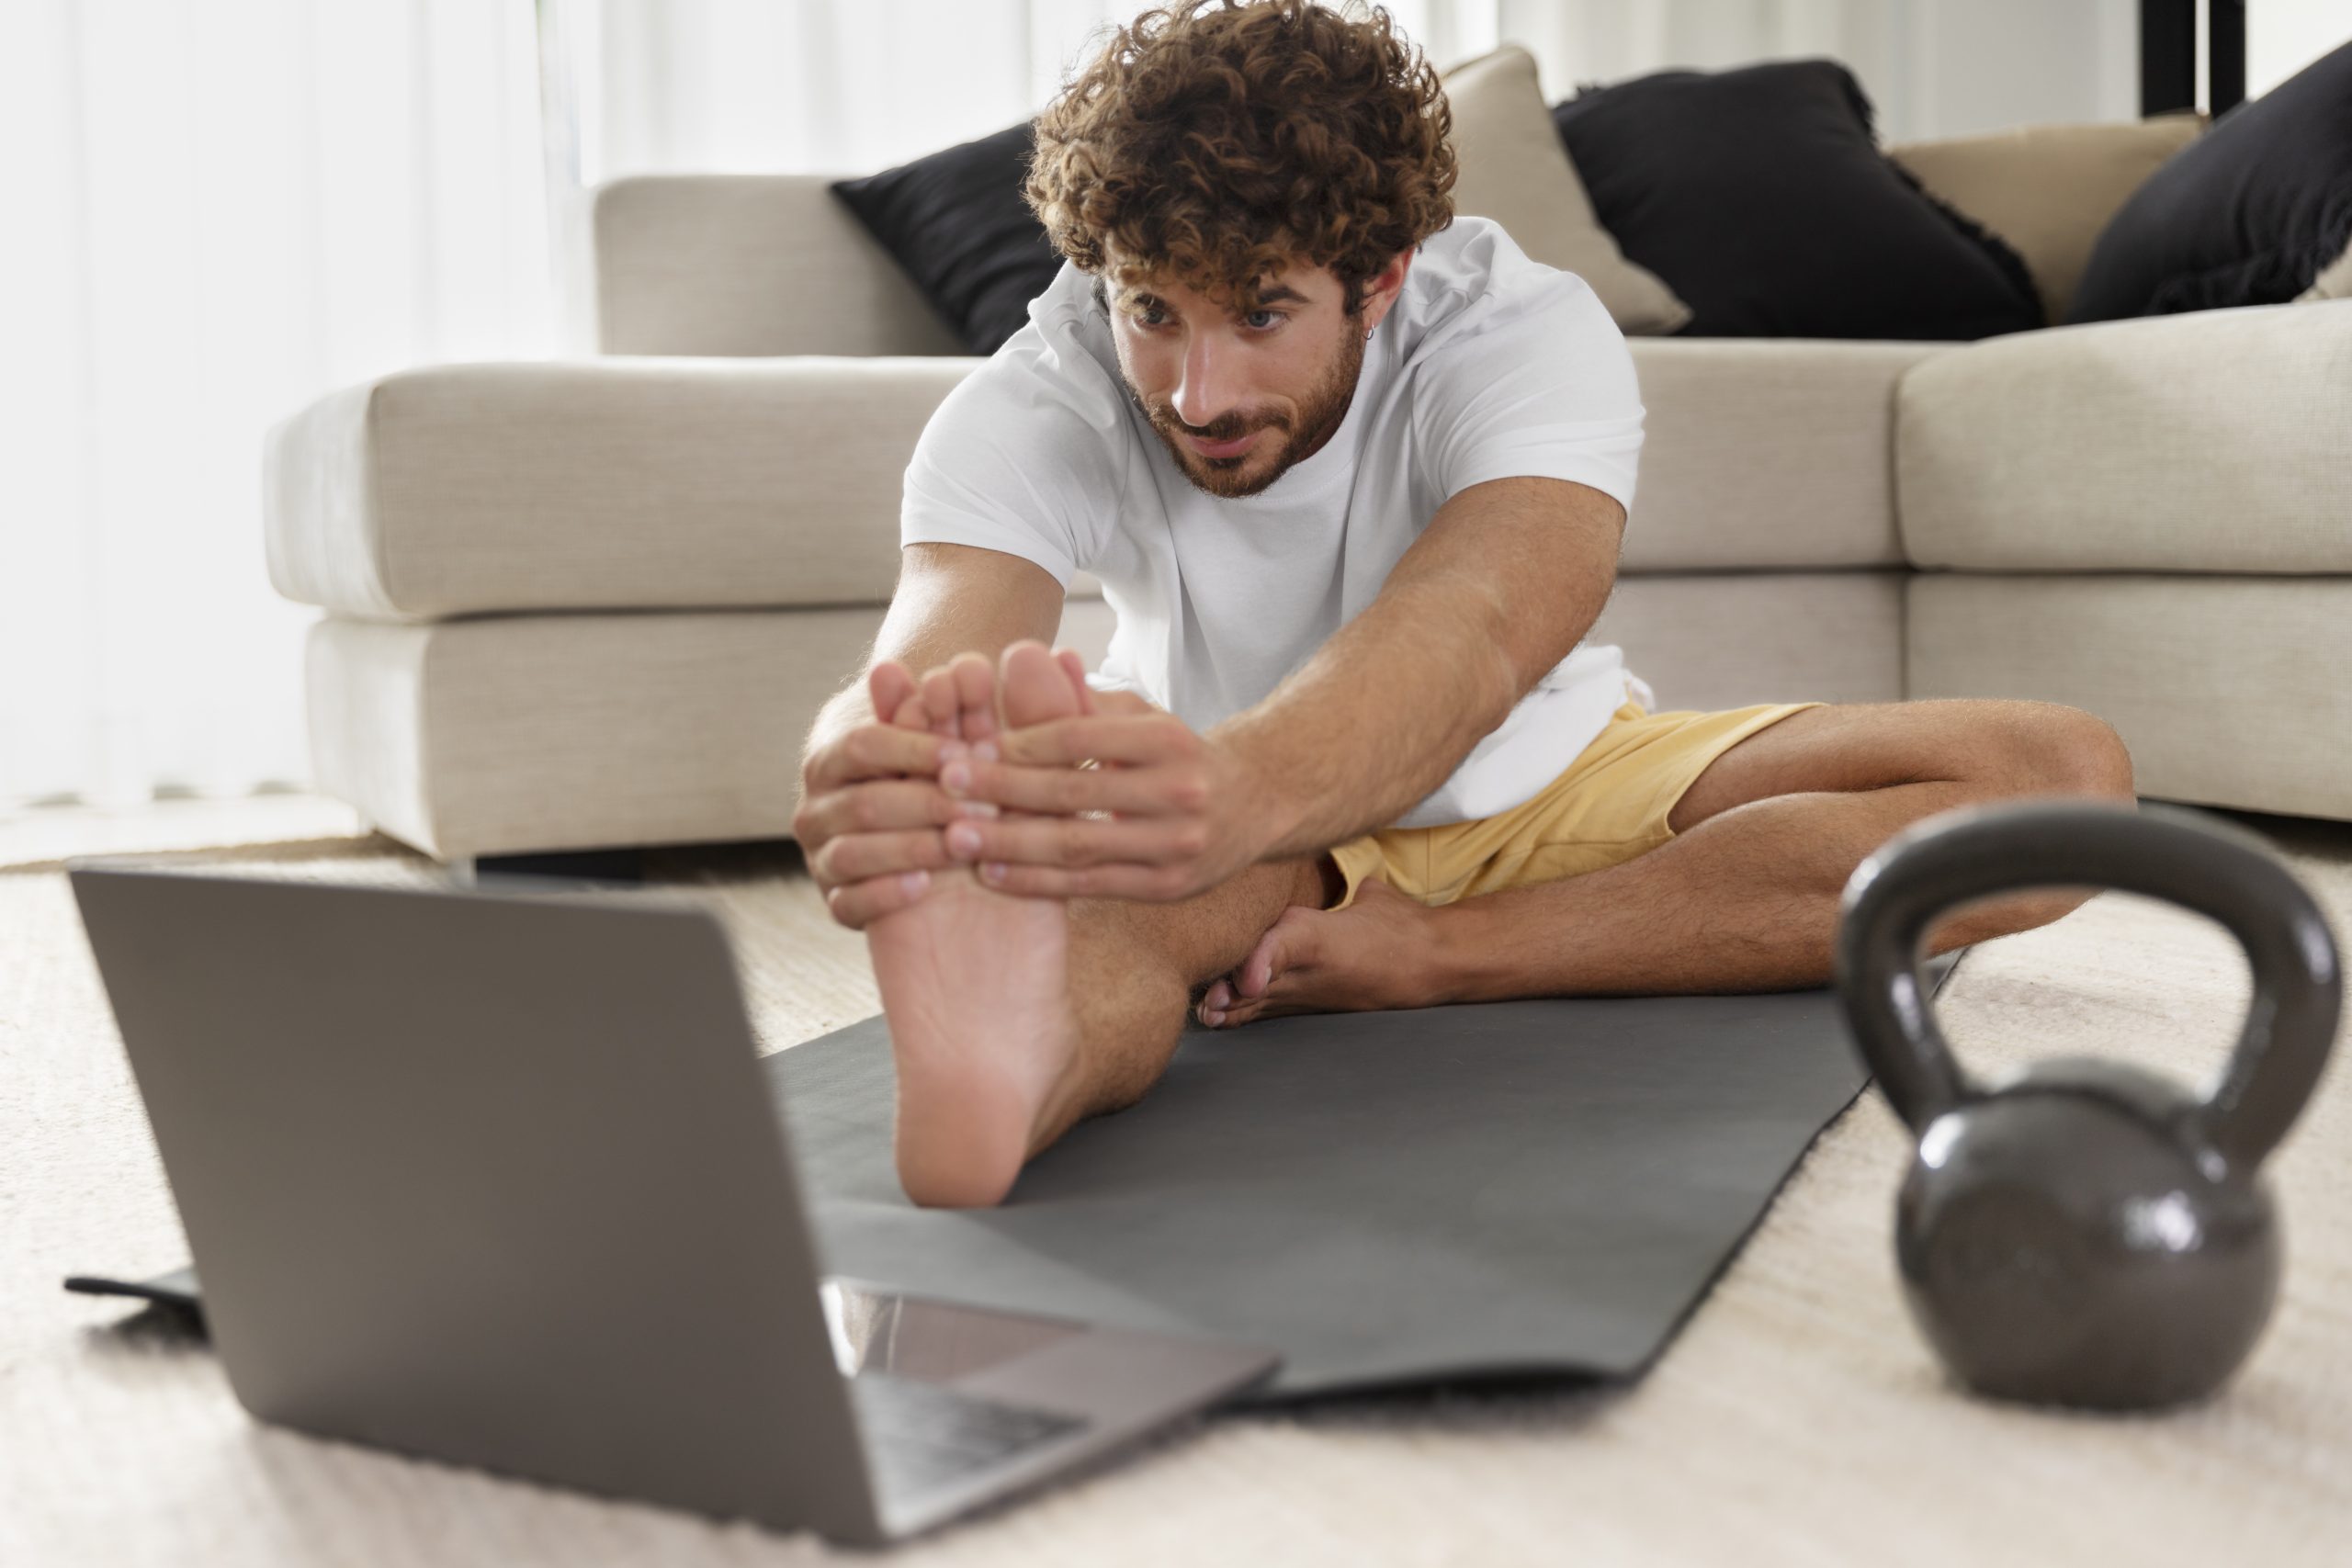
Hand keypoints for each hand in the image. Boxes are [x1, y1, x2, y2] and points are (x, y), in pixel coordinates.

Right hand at [792, 660, 972, 928]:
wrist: (922, 830)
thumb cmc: (932, 772)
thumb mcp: (935, 738)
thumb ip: (921, 704)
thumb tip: (888, 669)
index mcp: (830, 759)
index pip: (863, 746)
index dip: (915, 748)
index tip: (966, 752)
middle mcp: (814, 809)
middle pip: (864, 803)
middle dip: (927, 804)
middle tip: (984, 807)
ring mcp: (821, 859)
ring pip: (853, 853)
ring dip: (912, 849)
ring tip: (962, 846)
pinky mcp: (836, 903)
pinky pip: (848, 903)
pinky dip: (884, 894)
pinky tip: (924, 886)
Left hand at [935, 703, 1272, 900]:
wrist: (1255, 807)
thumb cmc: (1179, 756)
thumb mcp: (1144, 718)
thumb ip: (1086, 700)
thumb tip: (1030, 658)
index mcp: (1166, 740)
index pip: (1081, 738)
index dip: (1021, 744)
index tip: (970, 747)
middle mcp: (1178, 791)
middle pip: (1073, 792)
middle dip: (1002, 791)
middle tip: (945, 786)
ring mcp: (1176, 844)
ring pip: (1078, 846)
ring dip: (1009, 843)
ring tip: (954, 838)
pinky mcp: (1167, 887)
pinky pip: (1091, 886)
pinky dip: (1038, 882)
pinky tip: (994, 875)